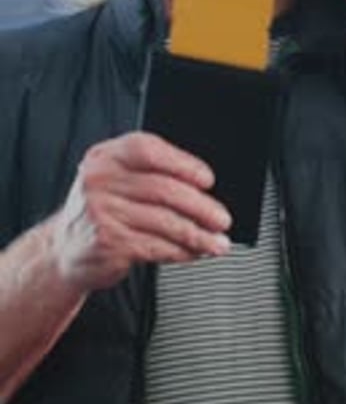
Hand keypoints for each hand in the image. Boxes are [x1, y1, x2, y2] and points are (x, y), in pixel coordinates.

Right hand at [51, 132, 231, 291]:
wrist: (65, 248)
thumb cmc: (103, 209)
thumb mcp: (115, 179)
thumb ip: (150, 173)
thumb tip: (203, 188)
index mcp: (106, 156)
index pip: (147, 150)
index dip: (182, 163)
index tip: (207, 179)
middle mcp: (100, 181)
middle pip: (163, 189)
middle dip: (200, 206)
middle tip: (222, 218)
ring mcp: (102, 213)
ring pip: (164, 222)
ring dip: (198, 235)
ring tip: (217, 242)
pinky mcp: (108, 243)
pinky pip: (156, 246)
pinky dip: (181, 251)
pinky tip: (194, 252)